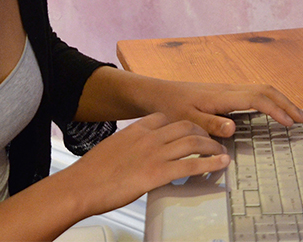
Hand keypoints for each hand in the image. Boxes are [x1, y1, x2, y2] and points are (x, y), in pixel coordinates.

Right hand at [64, 113, 228, 216]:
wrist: (81, 185)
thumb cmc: (91, 173)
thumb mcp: (111, 150)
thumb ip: (127, 148)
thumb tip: (133, 156)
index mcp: (135, 130)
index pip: (164, 117)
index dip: (181, 122)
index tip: (189, 128)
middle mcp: (148, 137)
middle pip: (185, 125)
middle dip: (202, 132)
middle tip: (210, 140)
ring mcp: (154, 154)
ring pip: (193, 142)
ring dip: (212, 147)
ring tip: (221, 152)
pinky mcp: (158, 173)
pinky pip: (191, 166)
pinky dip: (210, 164)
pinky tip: (219, 165)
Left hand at [145, 80, 302, 137]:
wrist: (157, 94)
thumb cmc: (170, 108)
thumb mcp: (186, 120)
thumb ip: (209, 125)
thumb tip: (233, 128)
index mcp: (222, 96)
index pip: (257, 99)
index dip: (276, 110)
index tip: (290, 124)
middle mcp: (228, 90)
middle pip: (265, 90)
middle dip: (286, 103)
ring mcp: (227, 90)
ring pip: (261, 89)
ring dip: (280, 101)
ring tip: (294, 116)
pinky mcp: (225, 94)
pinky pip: (254, 93)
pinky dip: (269, 100)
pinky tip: (272, 111)